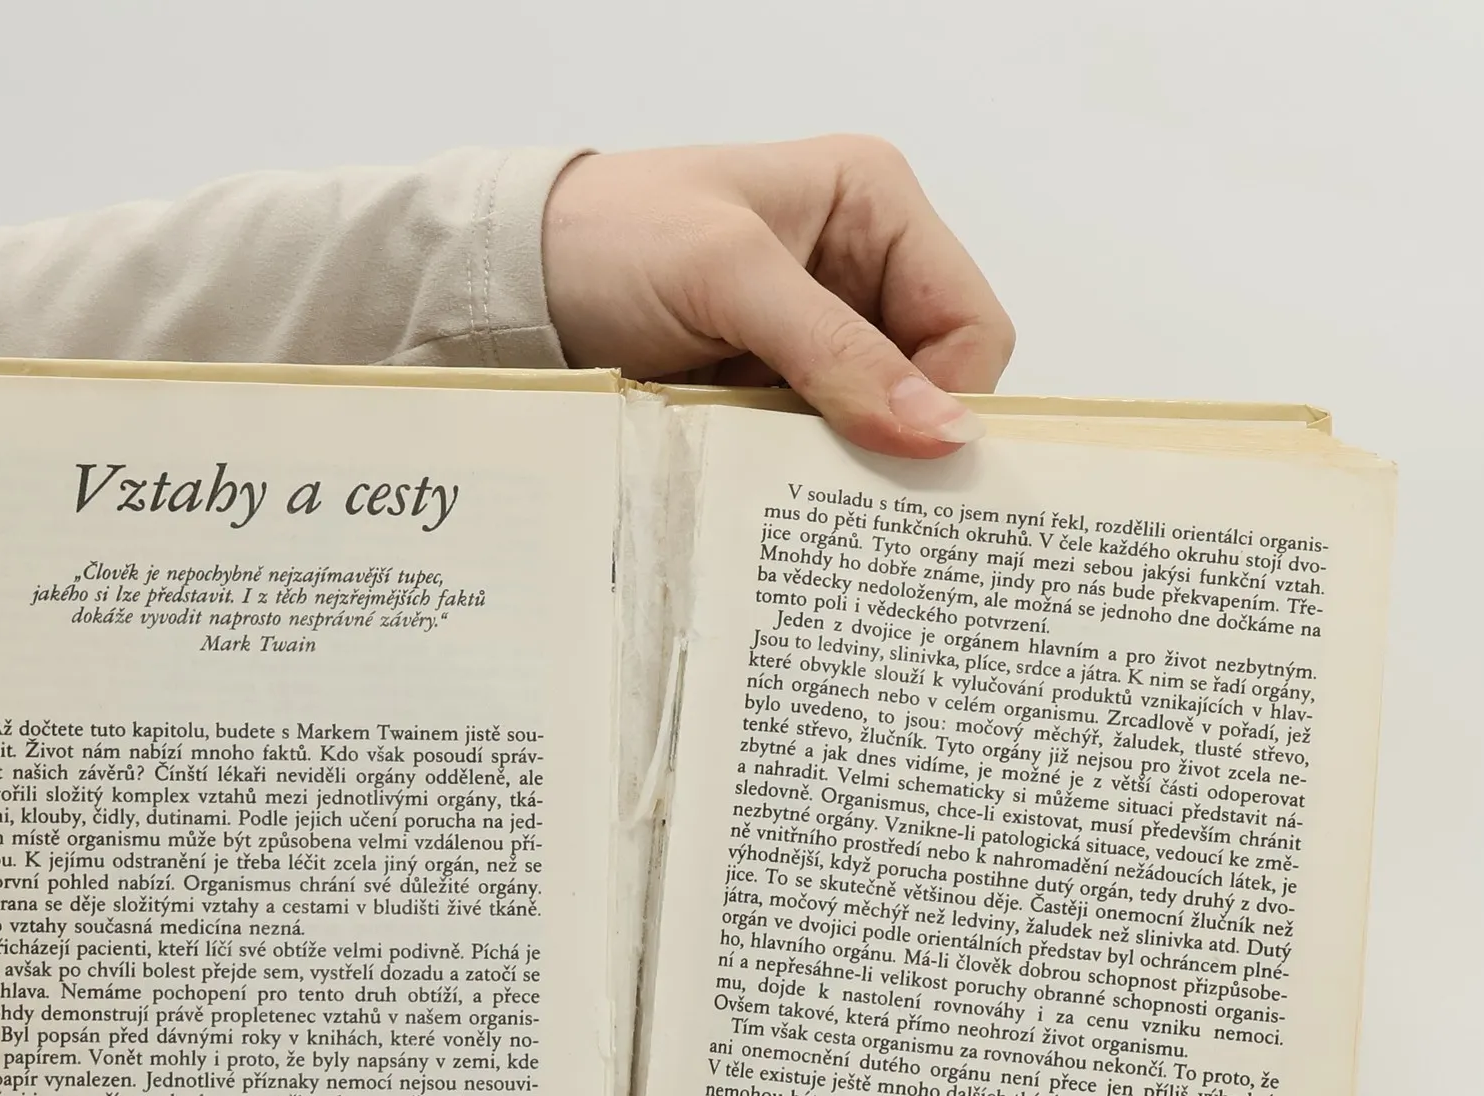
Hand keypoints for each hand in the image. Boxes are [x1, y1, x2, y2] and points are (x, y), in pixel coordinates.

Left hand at [543, 136, 1014, 456]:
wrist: (513, 282)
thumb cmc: (610, 240)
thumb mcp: (728, 277)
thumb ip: (836, 351)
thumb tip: (942, 432)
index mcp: (874, 206)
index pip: (971, 323)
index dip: (952, 397)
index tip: (906, 461)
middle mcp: (859, 268)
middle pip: (932, 385)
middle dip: (900, 440)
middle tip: (857, 500)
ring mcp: (816, 337)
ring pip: (877, 429)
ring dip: (846, 467)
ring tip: (802, 496)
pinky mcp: (772, 389)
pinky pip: (819, 449)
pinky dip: (802, 476)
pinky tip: (773, 495)